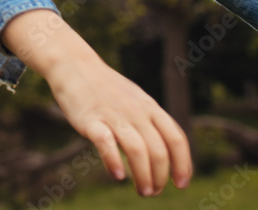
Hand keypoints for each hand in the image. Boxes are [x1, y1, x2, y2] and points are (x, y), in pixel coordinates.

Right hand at [2, 10, 191, 195]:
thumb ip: (150, 122)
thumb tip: (164, 153)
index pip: (176, 138)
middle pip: (158, 150)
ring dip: (143, 176)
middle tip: (154, 192)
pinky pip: (106, 143)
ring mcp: (113, 115)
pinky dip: (114, 161)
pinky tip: (118, 175)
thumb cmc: (106, 88)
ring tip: (143, 192)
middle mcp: (136, 112)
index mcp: (150, 108)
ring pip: (137, 150)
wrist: (74, 66)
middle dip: (160, 176)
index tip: (181, 183)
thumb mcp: (136, 100)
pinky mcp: (91, 120)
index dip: (183, 164)